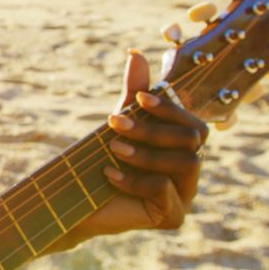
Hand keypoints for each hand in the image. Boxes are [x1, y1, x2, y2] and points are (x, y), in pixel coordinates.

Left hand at [57, 50, 208, 247]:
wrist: (74, 201)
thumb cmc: (101, 158)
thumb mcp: (118, 123)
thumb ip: (131, 92)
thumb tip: (135, 52)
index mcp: (182, 147)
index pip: (193, 122)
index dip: (169, 107)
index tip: (137, 98)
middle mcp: (190, 171)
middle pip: (193, 139)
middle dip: (153, 128)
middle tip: (113, 122)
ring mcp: (185, 195)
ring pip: (186, 163)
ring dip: (146, 152)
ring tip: (112, 148)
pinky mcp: (173, 217)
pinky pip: (164, 191)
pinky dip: (134, 179)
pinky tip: (108, 174)